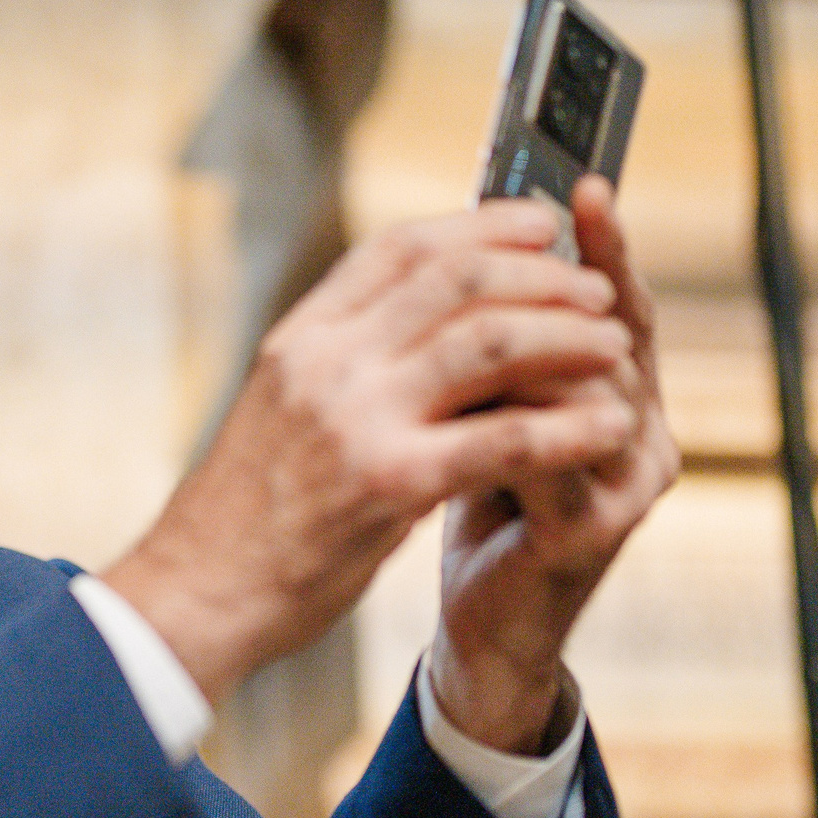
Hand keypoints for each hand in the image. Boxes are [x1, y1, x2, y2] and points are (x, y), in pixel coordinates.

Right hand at [102, 197, 636, 705]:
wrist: (201, 593)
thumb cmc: (249, 509)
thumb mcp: (282, 405)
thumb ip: (347, 358)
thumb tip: (434, 317)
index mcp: (301, 336)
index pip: (402, 247)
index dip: (483, 224)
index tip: (538, 224)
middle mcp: (327, 362)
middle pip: (458, 280)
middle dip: (543, 276)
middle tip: (595, 289)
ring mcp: (357, 419)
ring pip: (490, 342)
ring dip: (568, 338)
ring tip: (615, 346)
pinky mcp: (390, 484)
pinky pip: (504, 438)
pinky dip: (569, 427)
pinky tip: (608, 426)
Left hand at [428, 177, 678, 751]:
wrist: (482, 624)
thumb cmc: (474, 502)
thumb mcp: (480, 406)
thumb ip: (492, 342)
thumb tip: (470, 246)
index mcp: (621, 392)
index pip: (619, 300)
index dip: (604, 245)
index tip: (583, 188)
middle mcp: (645, 430)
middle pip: (609, 333)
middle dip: (545, 295)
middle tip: (497, 259)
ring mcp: (630, 482)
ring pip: (589, 384)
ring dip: (518, 355)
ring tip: (457, 340)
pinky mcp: (597, 529)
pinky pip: (555, 452)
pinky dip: (506, 421)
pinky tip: (459, 409)